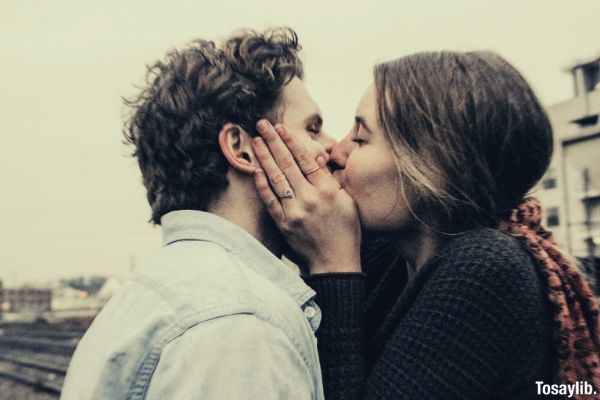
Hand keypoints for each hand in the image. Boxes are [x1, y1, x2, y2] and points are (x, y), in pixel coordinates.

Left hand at [252, 119, 361, 274]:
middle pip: (287, 163)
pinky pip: (269, 199)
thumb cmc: (346, 231)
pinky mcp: (283, 224)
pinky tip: (255, 168)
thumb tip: (319, 158)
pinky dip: (261, 183)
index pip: (306, 159)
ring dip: (264, 157)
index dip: (292, 141)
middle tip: (262, 124)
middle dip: (273, 141)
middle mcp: (309, 198)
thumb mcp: (347, 201)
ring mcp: (294, 211)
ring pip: (276, 178)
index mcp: (327, 190)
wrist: (335, 262)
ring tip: (255, 141)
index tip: (281, 127)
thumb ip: (331, 179)